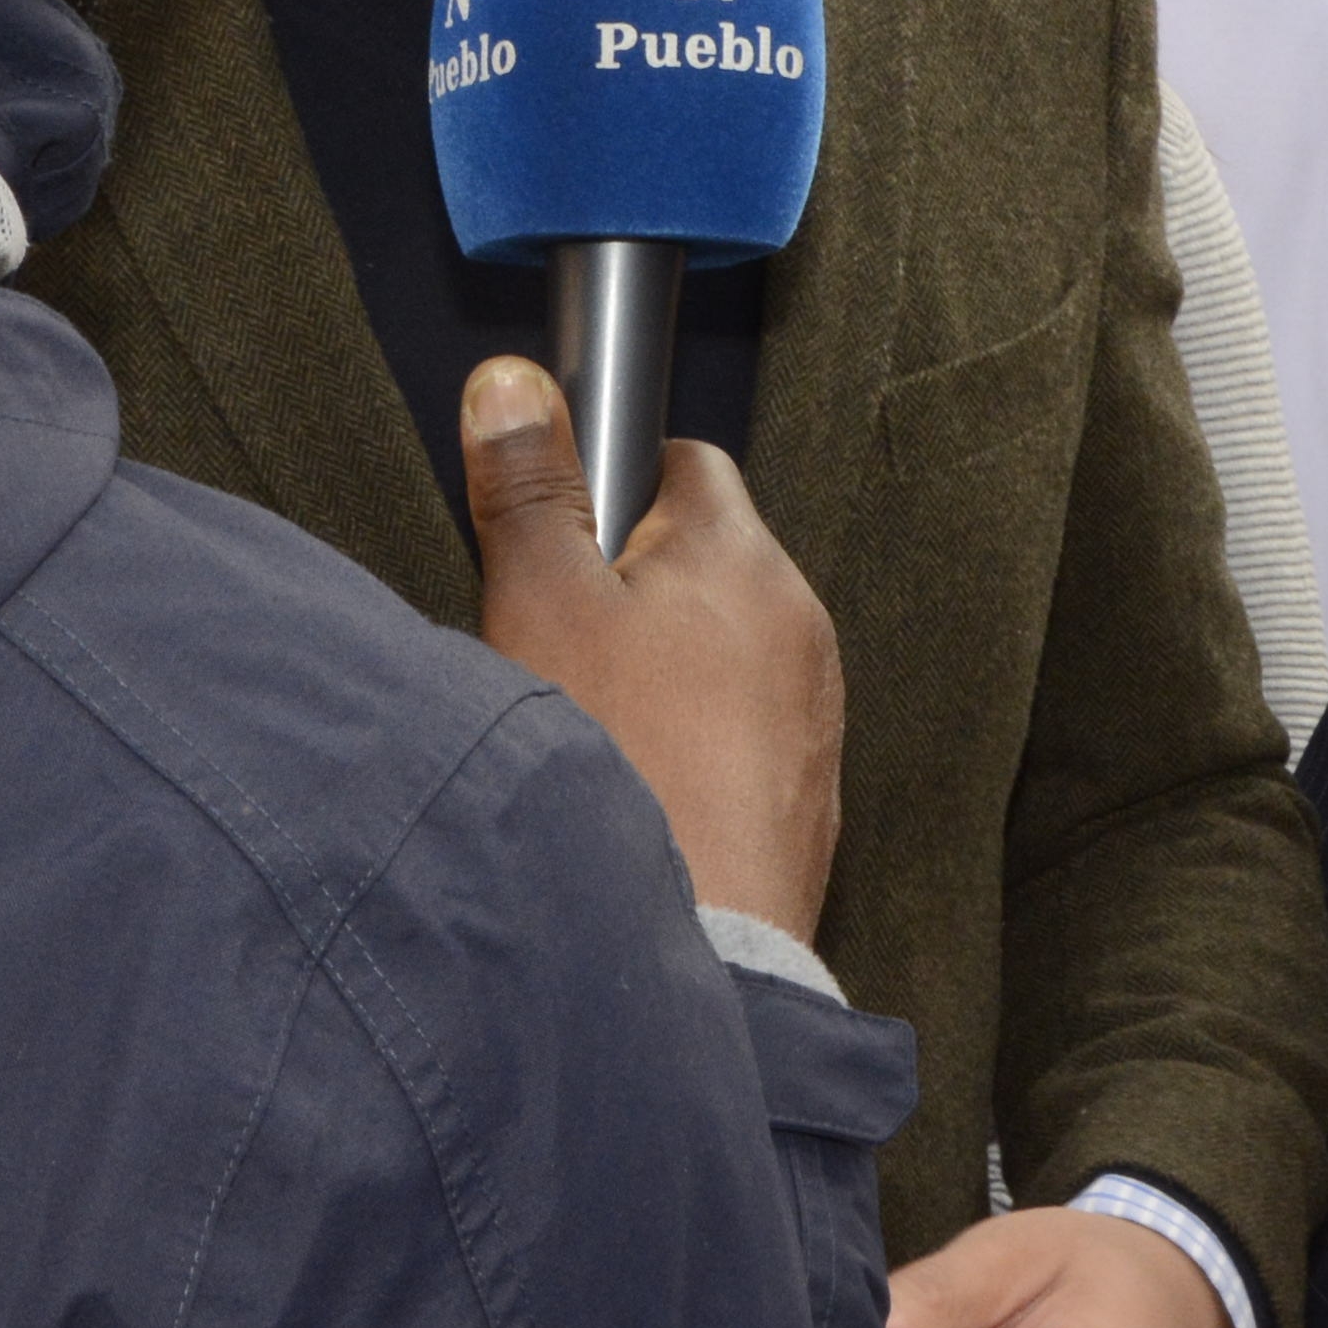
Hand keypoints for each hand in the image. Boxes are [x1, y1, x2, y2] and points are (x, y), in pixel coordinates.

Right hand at [458, 360, 838, 942]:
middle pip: (700, 563)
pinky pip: (740, 737)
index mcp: (743, 555)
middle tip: (559, 651)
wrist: (692, 942)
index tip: (561, 544)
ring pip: (719, 655)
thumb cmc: (619, 764)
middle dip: (629, 591)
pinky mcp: (806, 796)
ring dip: (660, 673)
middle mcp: (800, 625)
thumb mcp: (537, 602)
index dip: (611, 490)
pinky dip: (690, 746)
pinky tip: (638, 788)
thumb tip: (514, 386)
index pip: (684, 461)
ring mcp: (813, 716)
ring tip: (597, 731)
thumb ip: (529, 488)